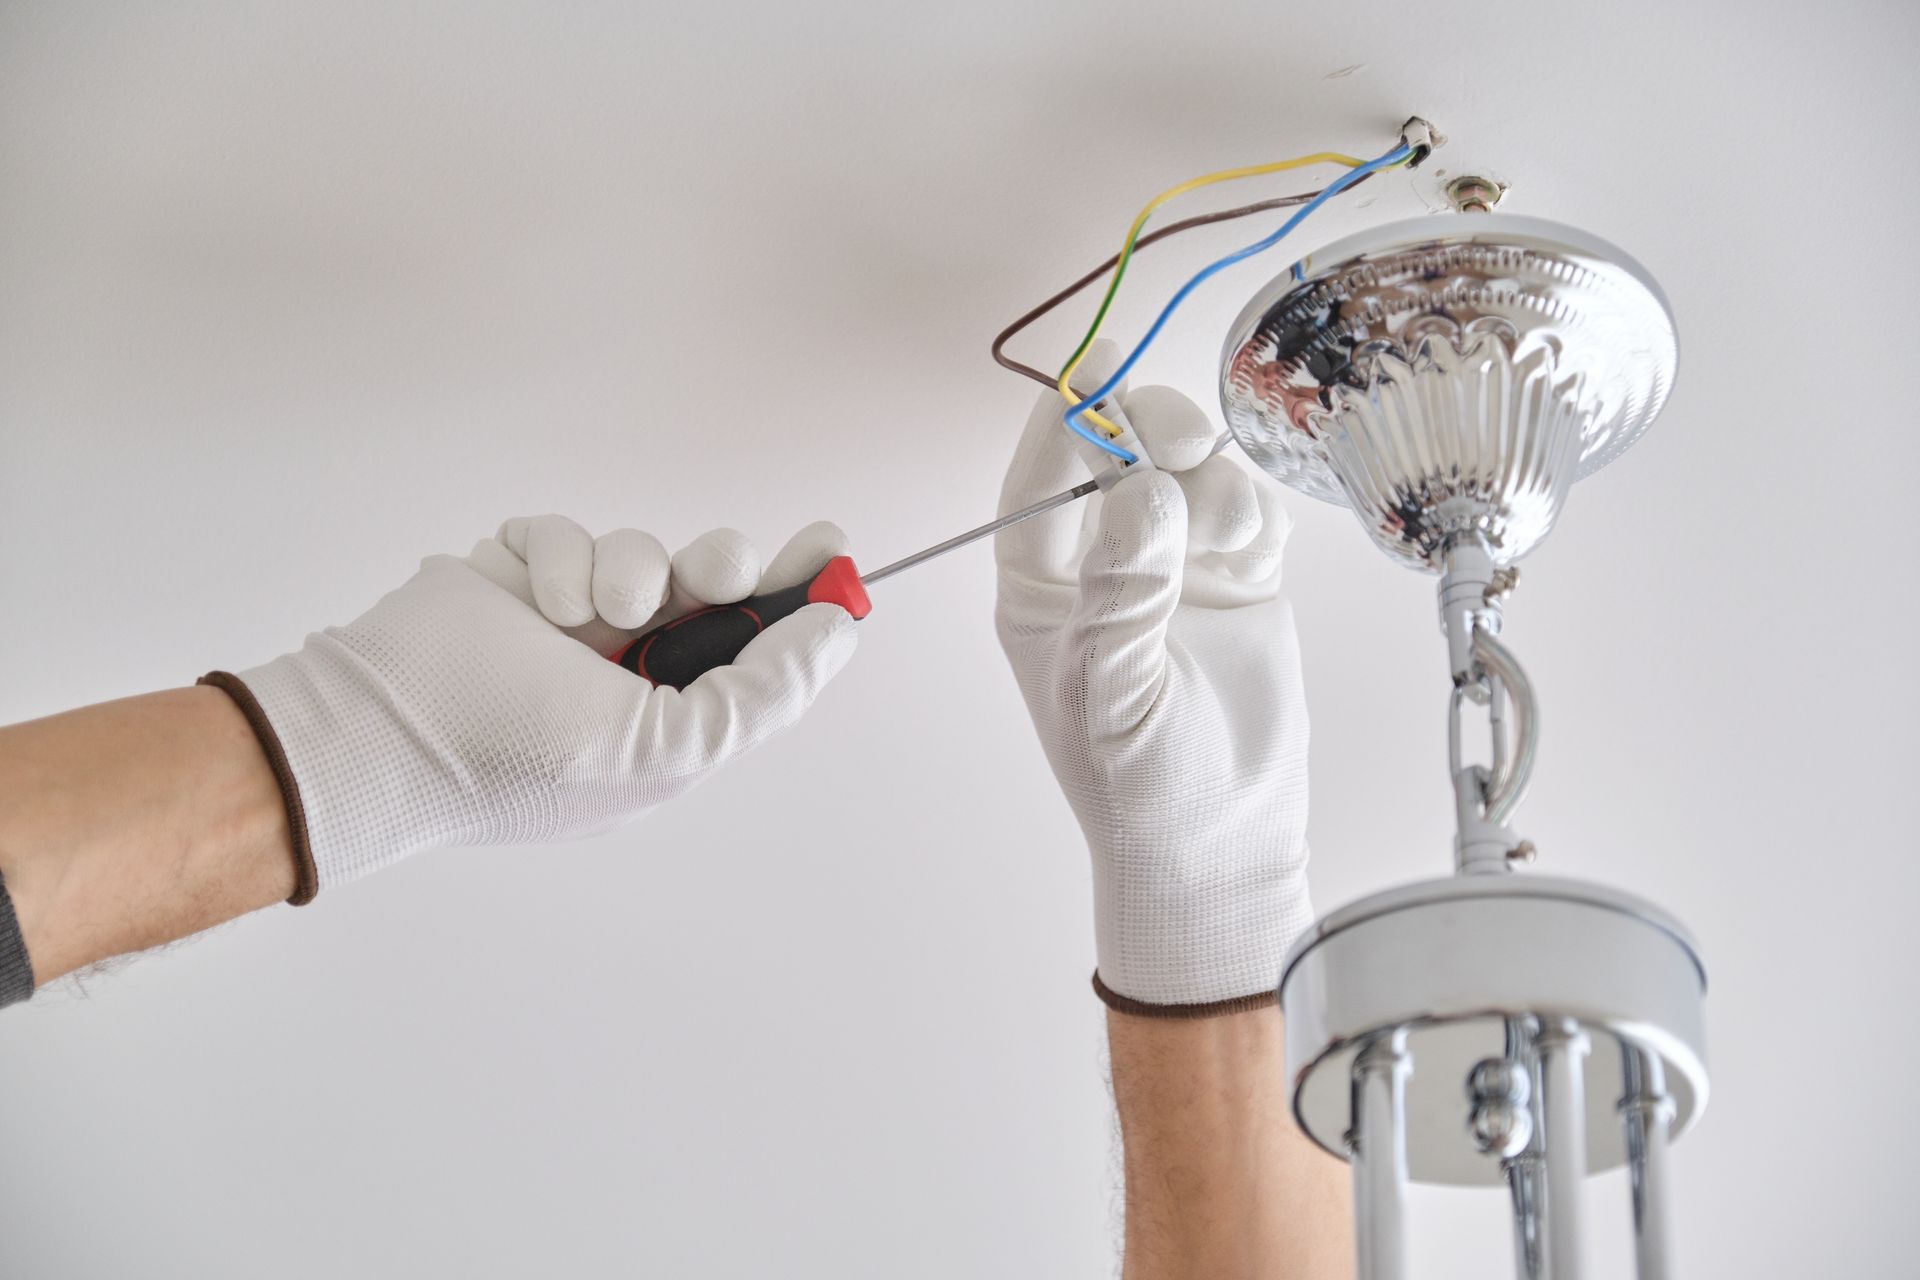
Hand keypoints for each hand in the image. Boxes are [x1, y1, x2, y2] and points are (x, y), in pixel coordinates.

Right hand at [228, 516, 859, 897]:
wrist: (383, 726)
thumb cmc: (519, 757)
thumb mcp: (665, 751)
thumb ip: (760, 696)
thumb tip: (834, 635)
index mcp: (668, 720)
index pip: (754, 651)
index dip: (797, 601)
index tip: (831, 551)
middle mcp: (625, 668)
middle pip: (709, 586)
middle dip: (723, 568)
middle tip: (718, 572)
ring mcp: (567, 620)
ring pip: (640, 551)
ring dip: (628, 572)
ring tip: (593, 614)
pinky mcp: (517, 574)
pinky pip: (569, 534)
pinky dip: (561, 559)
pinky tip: (538, 604)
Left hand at [994, 341, 1311, 1011]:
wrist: (1221, 838)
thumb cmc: (1139, 784)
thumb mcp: (1112, 689)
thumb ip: (1120, 590)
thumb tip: (1135, 491)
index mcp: (1041, 589)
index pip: (1039, 481)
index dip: (1066, 416)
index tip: (1101, 364)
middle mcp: (1102, 564)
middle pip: (1117, 452)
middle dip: (1152, 432)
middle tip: (1185, 447)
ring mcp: (1170, 565)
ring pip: (1187, 469)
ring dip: (1212, 481)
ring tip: (1230, 542)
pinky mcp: (1235, 575)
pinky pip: (1242, 503)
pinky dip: (1252, 511)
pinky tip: (1254, 558)